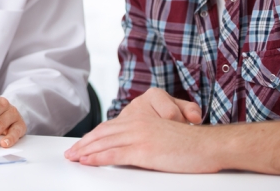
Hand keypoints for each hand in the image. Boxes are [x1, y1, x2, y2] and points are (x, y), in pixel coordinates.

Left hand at [64, 88, 216, 172]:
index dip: (94, 135)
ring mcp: (139, 135)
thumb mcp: (163, 133)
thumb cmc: (191, 143)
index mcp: (141, 117)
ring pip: (105, 143)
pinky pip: (115, 155)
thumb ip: (146, 134)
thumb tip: (129, 146)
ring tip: (73, 158)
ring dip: (85, 151)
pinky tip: (87, 162)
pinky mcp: (144, 149)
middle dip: (84, 144)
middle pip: (103, 133)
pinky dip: (98, 158)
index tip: (82, 143)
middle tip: (70, 152)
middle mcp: (137, 122)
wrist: (209, 144)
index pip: (110, 126)